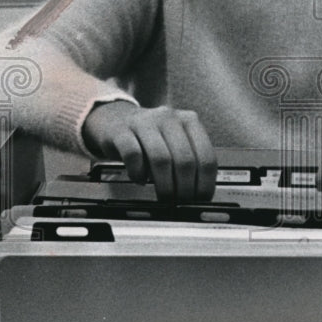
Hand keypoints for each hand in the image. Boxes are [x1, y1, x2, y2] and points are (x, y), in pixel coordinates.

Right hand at [82, 100, 216, 201]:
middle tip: (180, 203)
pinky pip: (133, 155)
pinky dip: (138, 173)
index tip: (200, 201)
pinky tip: (140, 180)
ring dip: (165, 186)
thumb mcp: (174, 141)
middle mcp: (169, 118)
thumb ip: (188, 162)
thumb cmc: (149, 136)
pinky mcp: (121, 131)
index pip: (207, 158)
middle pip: (185, 161)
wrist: (114, 118)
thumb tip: (197, 195)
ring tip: (163, 197)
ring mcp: (144, 122)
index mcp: (189, 121)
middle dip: (184, 190)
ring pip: (161, 159)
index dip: (205, 185)